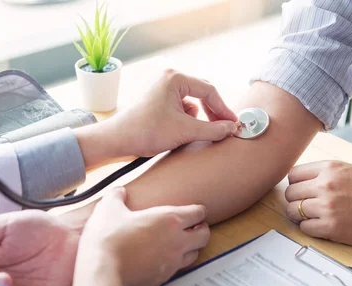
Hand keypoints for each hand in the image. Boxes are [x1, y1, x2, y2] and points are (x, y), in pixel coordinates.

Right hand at [73, 187, 209, 285]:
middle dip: (200, 229)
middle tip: (191, 227)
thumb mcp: (108, 209)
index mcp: (169, 220)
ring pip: (195, 254)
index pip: (198, 213)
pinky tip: (161, 260)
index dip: (197, 211)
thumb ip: (116, 196)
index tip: (191, 211)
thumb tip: (118, 192)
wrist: (102, 274)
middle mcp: (177, 242)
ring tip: (179, 243)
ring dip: (191, 247)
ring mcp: (172, 263)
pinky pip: (177, 270)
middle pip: (204, 235)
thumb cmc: (108, 239)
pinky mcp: (163, 280)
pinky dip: (175, 263)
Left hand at [76, 69, 238, 163]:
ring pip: (193, 102)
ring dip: (199, 118)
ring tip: (201, 133)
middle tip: (224, 129)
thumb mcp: (185, 131)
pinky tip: (185, 133)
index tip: (234, 125)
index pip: (209, 91)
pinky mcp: (159, 100)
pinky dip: (188, 120)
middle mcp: (169, 78)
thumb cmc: (146, 132)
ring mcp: (163, 89)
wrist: (117, 141)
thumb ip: (212, 129)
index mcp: (175, 78)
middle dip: (213, 112)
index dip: (224, 109)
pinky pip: (182, 108)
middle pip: (202, 93)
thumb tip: (232, 128)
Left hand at [284, 161, 351, 246]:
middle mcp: (325, 185)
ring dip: (299, 216)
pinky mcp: (331, 227)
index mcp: (330, 168)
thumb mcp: (350, 169)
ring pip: (293, 212)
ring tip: (313, 217)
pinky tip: (321, 226)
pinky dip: (309, 228)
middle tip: (306, 206)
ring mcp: (327, 207)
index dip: (295, 185)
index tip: (301, 191)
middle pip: (290, 194)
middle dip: (295, 201)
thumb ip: (326, 172)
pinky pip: (304, 228)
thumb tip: (302, 180)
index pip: (292, 175)